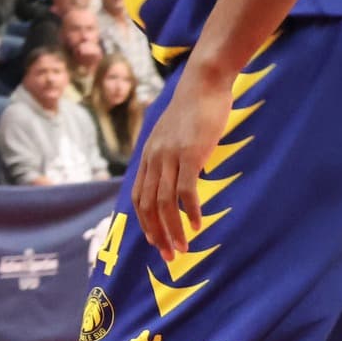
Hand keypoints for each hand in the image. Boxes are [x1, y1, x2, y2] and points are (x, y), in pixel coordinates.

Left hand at [134, 69, 229, 261]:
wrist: (203, 83)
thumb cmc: (192, 109)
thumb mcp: (174, 135)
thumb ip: (170, 155)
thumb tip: (176, 174)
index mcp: (148, 156)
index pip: (139, 197)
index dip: (145, 223)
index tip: (156, 244)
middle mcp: (154, 158)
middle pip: (147, 205)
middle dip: (156, 235)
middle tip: (169, 257)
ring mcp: (170, 156)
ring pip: (164, 203)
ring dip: (173, 230)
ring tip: (182, 250)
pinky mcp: (190, 154)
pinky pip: (186, 190)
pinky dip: (191, 211)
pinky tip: (199, 225)